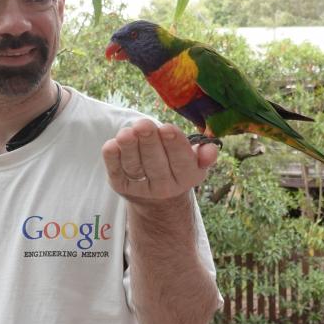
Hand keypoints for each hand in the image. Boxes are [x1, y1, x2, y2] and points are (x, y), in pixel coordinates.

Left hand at [102, 119, 216, 201]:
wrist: (157, 198)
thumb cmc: (177, 168)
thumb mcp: (195, 163)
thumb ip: (205, 154)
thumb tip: (211, 149)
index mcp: (186, 177)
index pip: (181, 160)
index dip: (174, 144)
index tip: (167, 128)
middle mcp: (164, 187)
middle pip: (155, 163)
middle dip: (149, 142)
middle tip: (143, 124)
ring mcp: (140, 188)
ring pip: (134, 166)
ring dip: (129, 148)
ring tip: (127, 132)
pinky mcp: (121, 186)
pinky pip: (115, 171)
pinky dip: (112, 158)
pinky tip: (112, 144)